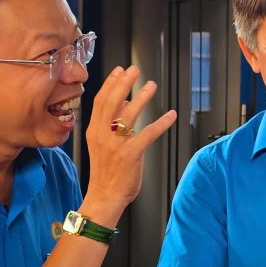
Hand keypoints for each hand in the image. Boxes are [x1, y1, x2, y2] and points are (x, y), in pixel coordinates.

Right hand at [83, 66, 177, 222]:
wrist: (104, 196)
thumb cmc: (106, 171)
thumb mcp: (103, 145)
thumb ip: (112, 123)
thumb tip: (126, 103)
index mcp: (94, 131)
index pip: (100, 101)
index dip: (110, 84)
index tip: (120, 70)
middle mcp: (102, 135)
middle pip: (112, 102)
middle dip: (124, 84)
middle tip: (135, 70)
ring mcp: (116, 145)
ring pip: (128, 114)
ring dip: (141, 97)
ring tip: (151, 85)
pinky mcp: (130, 155)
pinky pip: (148, 134)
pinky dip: (161, 123)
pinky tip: (171, 115)